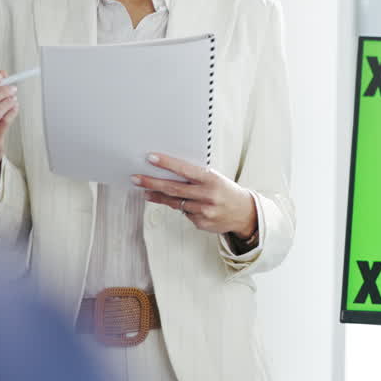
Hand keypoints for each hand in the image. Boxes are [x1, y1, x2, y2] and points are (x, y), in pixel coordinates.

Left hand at [134, 153, 257, 237]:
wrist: (244, 213)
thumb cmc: (226, 191)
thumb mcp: (215, 178)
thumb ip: (195, 177)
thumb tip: (168, 172)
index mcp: (211, 179)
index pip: (185, 169)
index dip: (167, 163)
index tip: (150, 158)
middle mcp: (208, 195)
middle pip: (173, 188)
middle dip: (152, 182)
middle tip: (136, 178)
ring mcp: (204, 211)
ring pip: (175, 202)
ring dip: (158, 196)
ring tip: (145, 191)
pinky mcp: (201, 223)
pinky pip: (184, 213)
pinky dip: (182, 207)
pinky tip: (184, 204)